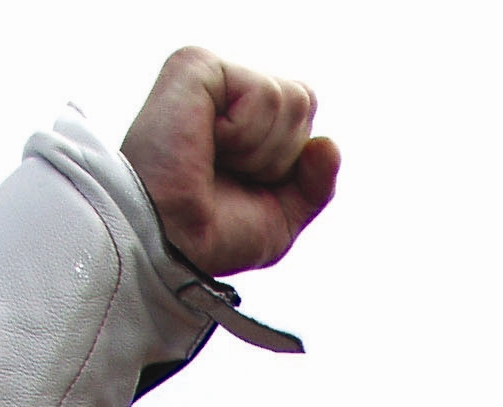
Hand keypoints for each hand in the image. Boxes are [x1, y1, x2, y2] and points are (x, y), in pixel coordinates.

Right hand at [122, 47, 339, 275]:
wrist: (172, 245)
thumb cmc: (211, 236)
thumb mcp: (280, 219)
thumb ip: (314, 185)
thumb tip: (329, 144)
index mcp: (242, 117)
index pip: (304, 110)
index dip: (292, 161)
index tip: (246, 185)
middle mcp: (226, 89)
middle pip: (303, 98)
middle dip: (280, 156)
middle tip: (229, 174)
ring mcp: (211, 73)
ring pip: (290, 97)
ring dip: (262, 151)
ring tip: (215, 161)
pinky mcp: (197, 66)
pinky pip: (265, 93)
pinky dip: (246, 135)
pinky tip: (208, 145)